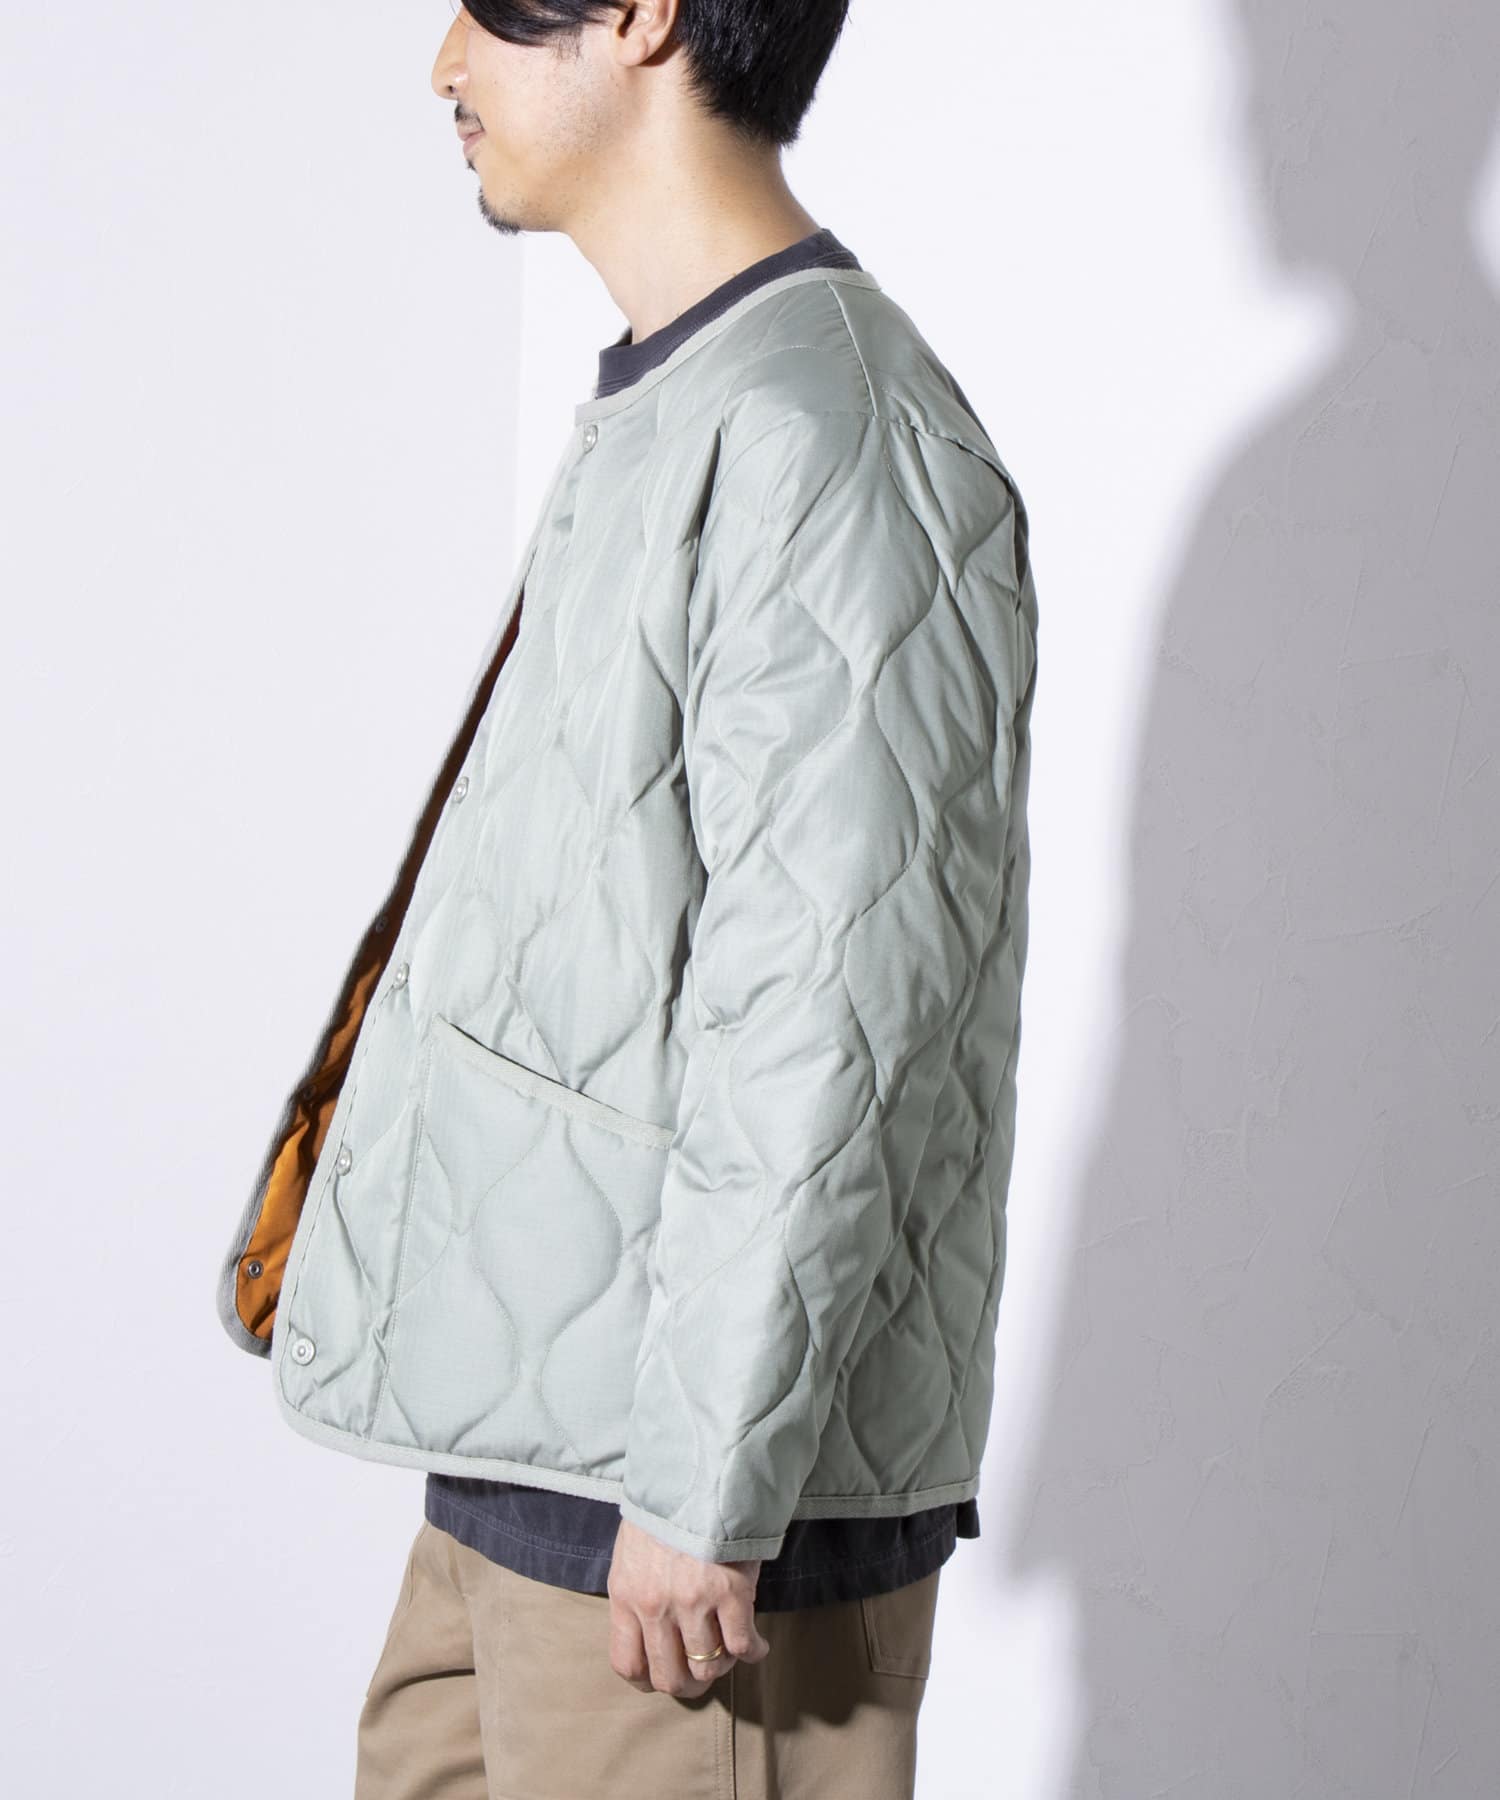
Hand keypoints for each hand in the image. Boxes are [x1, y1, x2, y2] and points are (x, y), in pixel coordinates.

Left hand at [607, 1517, 770, 1696]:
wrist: (700, 1468)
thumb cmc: (667, 1506)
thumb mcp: (633, 1550)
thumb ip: (637, 1592)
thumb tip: (648, 1631)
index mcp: (627, 1595)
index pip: (627, 1665)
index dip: (648, 1681)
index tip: (663, 1677)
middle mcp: (656, 1606)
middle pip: (669, 1677)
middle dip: (688, 1685)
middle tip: (702, 1672)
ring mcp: (694, 1602)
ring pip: (707, 1667)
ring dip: (721, 1666)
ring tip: (729, 1651)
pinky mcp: (732, 1593)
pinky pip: (743, 1646)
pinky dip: (753, 1652)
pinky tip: (757, 1645)